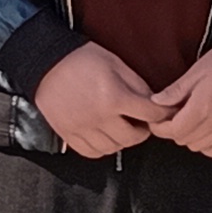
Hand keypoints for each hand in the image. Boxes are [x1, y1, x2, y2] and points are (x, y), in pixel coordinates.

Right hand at [36, 42, 163, 159]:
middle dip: (143, 130)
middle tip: (142, 122)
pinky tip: (105, 135)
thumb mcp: (116, 64)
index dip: (162, 114)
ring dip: (123, 140)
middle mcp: (99, 117)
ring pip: (114, 148)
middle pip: (133, 138)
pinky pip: (92, 152)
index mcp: (114, 97)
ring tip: (122, 127)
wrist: (47, 64)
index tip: (164, 113)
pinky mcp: (68, 135)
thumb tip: (155, 103)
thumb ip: (138, 85)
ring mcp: (82, 128)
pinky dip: (103, 148)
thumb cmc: (82, 60)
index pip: (150, 115)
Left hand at [141, 42, 211, 162]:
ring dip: (189, 136)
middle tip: (174, 114)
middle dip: (174, 129)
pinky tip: (206, 131)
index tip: (158, 119)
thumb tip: (156, 103)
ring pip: (197, 147)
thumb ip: (176, 90)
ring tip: (190, 119)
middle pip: (183, 140)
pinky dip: (207, 145)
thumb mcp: (197, 70)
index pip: (173, 130)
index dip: (160, 127)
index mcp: (202, 107)